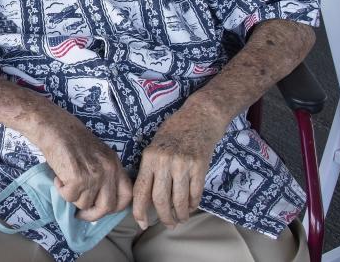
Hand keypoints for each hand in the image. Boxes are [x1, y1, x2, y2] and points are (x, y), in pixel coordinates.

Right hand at [31, 111, 132, 221]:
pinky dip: (61, 190)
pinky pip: (69, 197)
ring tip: (66, 180)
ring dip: (73, 197)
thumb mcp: (98, 156)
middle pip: (107, 207)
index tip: (102, 209)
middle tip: (80, 214)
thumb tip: (100, 203)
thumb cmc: (73, 140)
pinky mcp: (78, 178)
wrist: (56, 128)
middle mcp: (108, 170)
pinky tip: (59, 177)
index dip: (115, 208)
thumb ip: (104, 175)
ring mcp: (94, 175)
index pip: (126, 196)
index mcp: (115, 164)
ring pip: (85, 204)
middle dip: (92, 214)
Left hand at [132, 104, 225, 229]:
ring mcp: (182, 164)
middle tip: (168, 224)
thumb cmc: (174, 130)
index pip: (141, 190)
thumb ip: (151, 169)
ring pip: (179, 200)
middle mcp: (164, 162)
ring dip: (180, 214)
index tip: (142, 223)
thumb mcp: (155, 145)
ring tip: (181, 219)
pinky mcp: (199, 166)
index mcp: (149, 157)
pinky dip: (193, 204)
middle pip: (160, 200)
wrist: (200, 116)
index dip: (139, 211)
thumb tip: (147, 198)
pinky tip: (191, 207)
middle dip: (164, 217)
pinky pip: (195, 193)